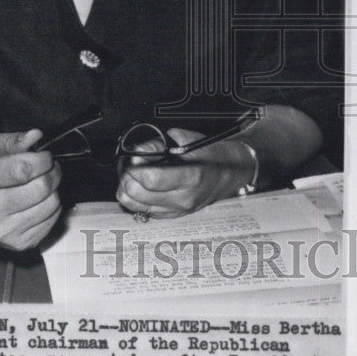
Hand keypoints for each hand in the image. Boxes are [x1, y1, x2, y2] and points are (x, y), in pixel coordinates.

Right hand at [0, 129, 61, 250]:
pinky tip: (37, 201)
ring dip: (53, 190)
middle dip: (52, 173)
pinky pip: (51, 221)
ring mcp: (2, 230)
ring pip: (50, 205)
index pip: (21, 169)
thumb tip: (36, 136)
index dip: (41, 160)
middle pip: (40, 188)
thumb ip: (12, 141)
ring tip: (41, 183)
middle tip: (48, 167)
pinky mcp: (17, 244)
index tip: (44, 156)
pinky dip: (51, 208)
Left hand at [116, 127, 254, 217]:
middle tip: (128, 162)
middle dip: (126, 175)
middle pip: (136, 194)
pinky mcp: (171, 216)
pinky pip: (140, 210)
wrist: (230, 172)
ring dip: (126, 187)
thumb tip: (135, 151)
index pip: (150, 179)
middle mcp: (183, 199)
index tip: (132, 155)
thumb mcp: (187, 139)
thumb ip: (158, 145)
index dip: (134, 165)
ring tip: (132, 172)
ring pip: (133, 205)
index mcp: (191, 177)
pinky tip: (141, 184)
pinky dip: (134, 197)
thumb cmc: (210, 153)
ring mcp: (177, 211)